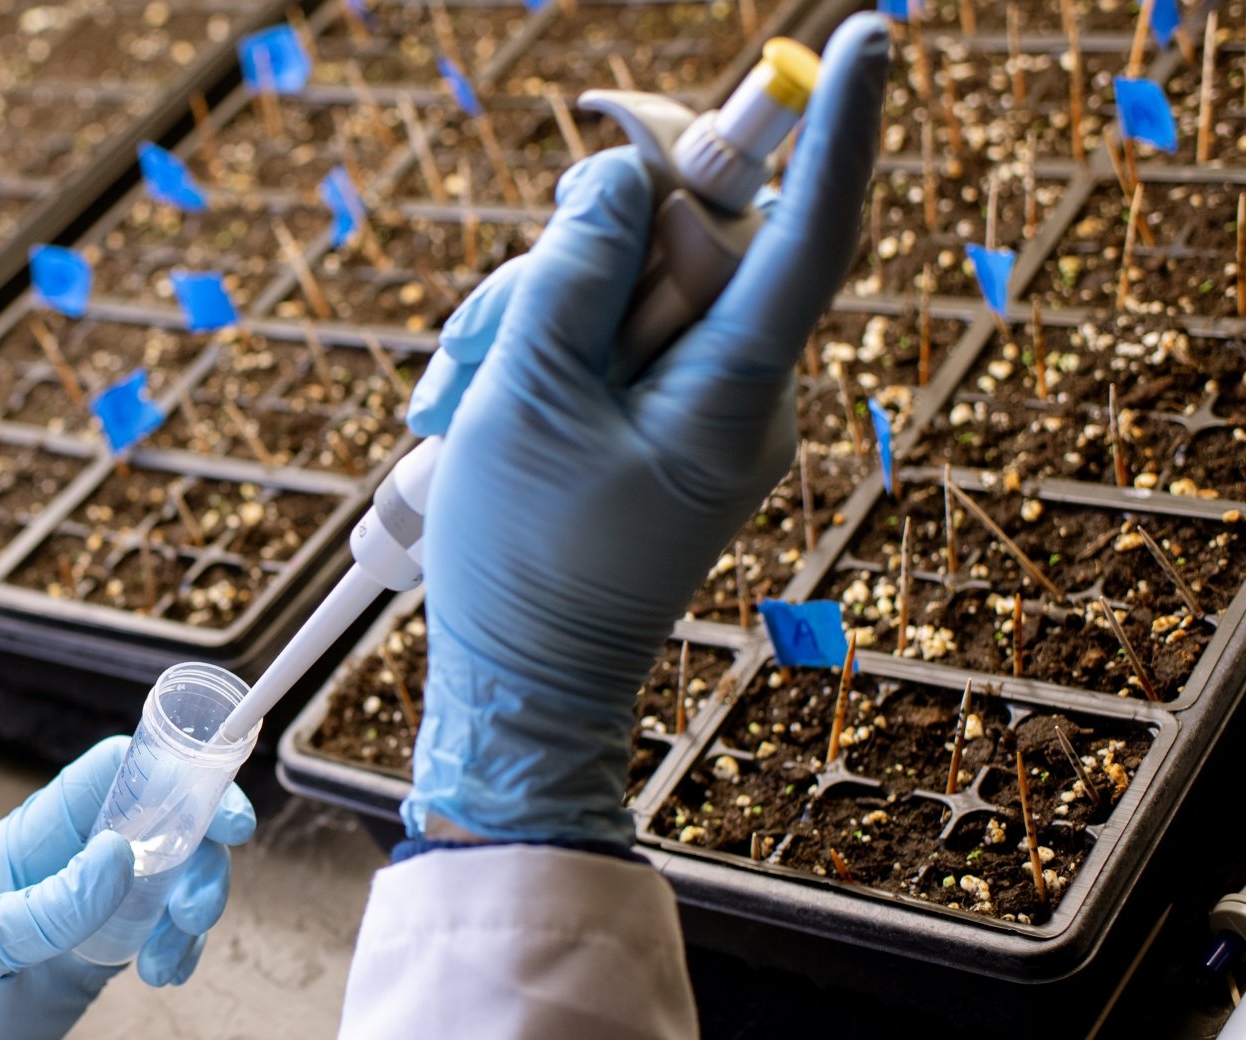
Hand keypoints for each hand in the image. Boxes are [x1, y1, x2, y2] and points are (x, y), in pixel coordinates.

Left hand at [0, 736, 255, 1039]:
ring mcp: (91, 905)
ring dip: (193, 907)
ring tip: (169, 960)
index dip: (171, 773)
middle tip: (198, 909)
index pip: (110, 774)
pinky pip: (164, 929)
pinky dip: (181, 946)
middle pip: (160, 822)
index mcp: (30, 838)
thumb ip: (48, 904)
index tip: (220, 810)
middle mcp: (68, 860)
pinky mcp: (105, 951)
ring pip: (173, 876)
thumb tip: (119, 852)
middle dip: (200, 854)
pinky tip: (166, 976)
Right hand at [400, 17, 889, 845]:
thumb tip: (624, 175)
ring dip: (535, 312)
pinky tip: (479, 403)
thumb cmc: (525, 556)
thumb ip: (573, 269)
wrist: (522, 684)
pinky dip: (541, 352)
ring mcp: (701, 409)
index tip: (869, 39)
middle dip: (577, 253)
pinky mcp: (660, 425)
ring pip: (632, 289)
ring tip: (461, 395)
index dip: (840, 132)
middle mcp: (741, 389)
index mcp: (734, 389)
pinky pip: (612, 342)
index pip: (809, 234)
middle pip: (684, 246)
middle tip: (488, 326)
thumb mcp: (525, 395)